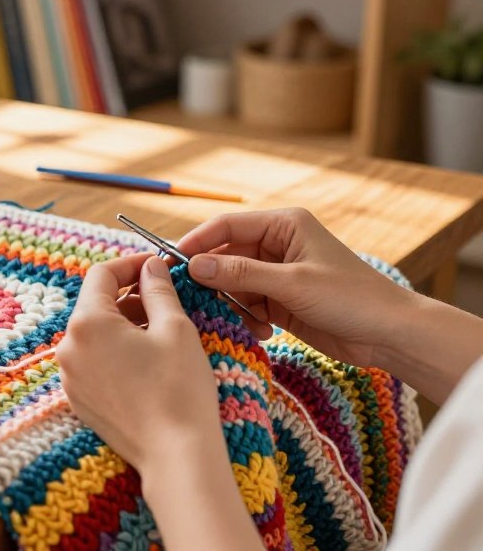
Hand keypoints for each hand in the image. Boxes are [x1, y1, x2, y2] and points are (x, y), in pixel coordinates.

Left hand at [58, 253, 264, 550]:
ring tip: (157, 330)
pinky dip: (114, 351)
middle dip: (127, 296)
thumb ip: (158, 289)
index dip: (130, 265)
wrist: (175, 455)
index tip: (156, 267)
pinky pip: (92, 361)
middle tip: (162, 298)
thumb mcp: (174, 327)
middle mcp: (68, 347)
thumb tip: (151, 267)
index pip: (102, 275)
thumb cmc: (179, 388)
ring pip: (93, 333)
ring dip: (121, 324)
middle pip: (94, 304)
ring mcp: (70, 376)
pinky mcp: (78, 399)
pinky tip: (144, 360)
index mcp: (87, 322)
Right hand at [177, 208, 419, 368]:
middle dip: (211, 278)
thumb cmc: (351, 298)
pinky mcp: (279, 300)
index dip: (197, 241)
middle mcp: (277, 245)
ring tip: (240, 321)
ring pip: (233, 283)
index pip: (227, 226)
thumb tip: (194, 265)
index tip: (170, 261)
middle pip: (225, 255)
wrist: (390, 335)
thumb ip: (241, 273)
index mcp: (283, 225)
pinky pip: (246, 304)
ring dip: (231, 303)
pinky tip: (262, 331)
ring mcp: (277, 274)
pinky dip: (246, 317)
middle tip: (188, 297)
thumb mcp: (292, 284)